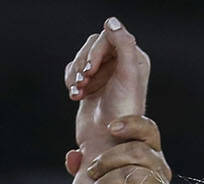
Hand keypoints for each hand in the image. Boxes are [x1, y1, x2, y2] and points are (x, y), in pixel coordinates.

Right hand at [63, 17, 149, 156]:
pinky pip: (73, 70)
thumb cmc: (122, 112)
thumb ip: (123, 44)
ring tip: (78, 91)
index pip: (108, 37)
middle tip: (83, 81)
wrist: (108, 143)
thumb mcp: (127, 74)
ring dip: (75, 73)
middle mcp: (119, 65)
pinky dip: (70, 81)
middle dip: (83, 63)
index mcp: (133, 59)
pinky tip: (76, 96)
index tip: (90, 70)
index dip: (96, 51)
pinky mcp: (89, 86)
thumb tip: (111, 21)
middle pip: (92, 45)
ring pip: (80, 57)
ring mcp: (103, 75)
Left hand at [67, 114, 170, 183]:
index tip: (110, 128)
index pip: (148, 130)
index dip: (131, 125)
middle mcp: (159, 167)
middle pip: (137, 151)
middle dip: (108, 159)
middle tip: (91, 172)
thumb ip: (85, 160)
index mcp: (148, 152)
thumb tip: (74, 157)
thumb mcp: (94, 172)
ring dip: (106, 183)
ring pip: (133, 174)